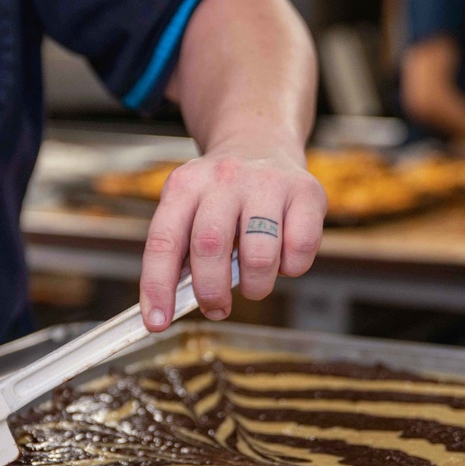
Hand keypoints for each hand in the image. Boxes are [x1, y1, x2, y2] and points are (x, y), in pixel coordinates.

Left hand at [139, 144, 326, 330]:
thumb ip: (179, 254)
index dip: (158, 286)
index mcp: (185, 186)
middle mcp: (223, 178)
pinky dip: (290, 268)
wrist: (260, 143)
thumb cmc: (220, 195)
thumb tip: (170, 308)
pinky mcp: (306, 192)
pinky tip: (282, 255)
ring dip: (256, 287)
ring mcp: (267, 182)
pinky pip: (299, 251)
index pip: (164, 241)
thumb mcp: (188, 210)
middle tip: (216, 307)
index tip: (157, 322)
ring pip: (259, 257)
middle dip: (211, 292)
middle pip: (210, 248)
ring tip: (253, 282)